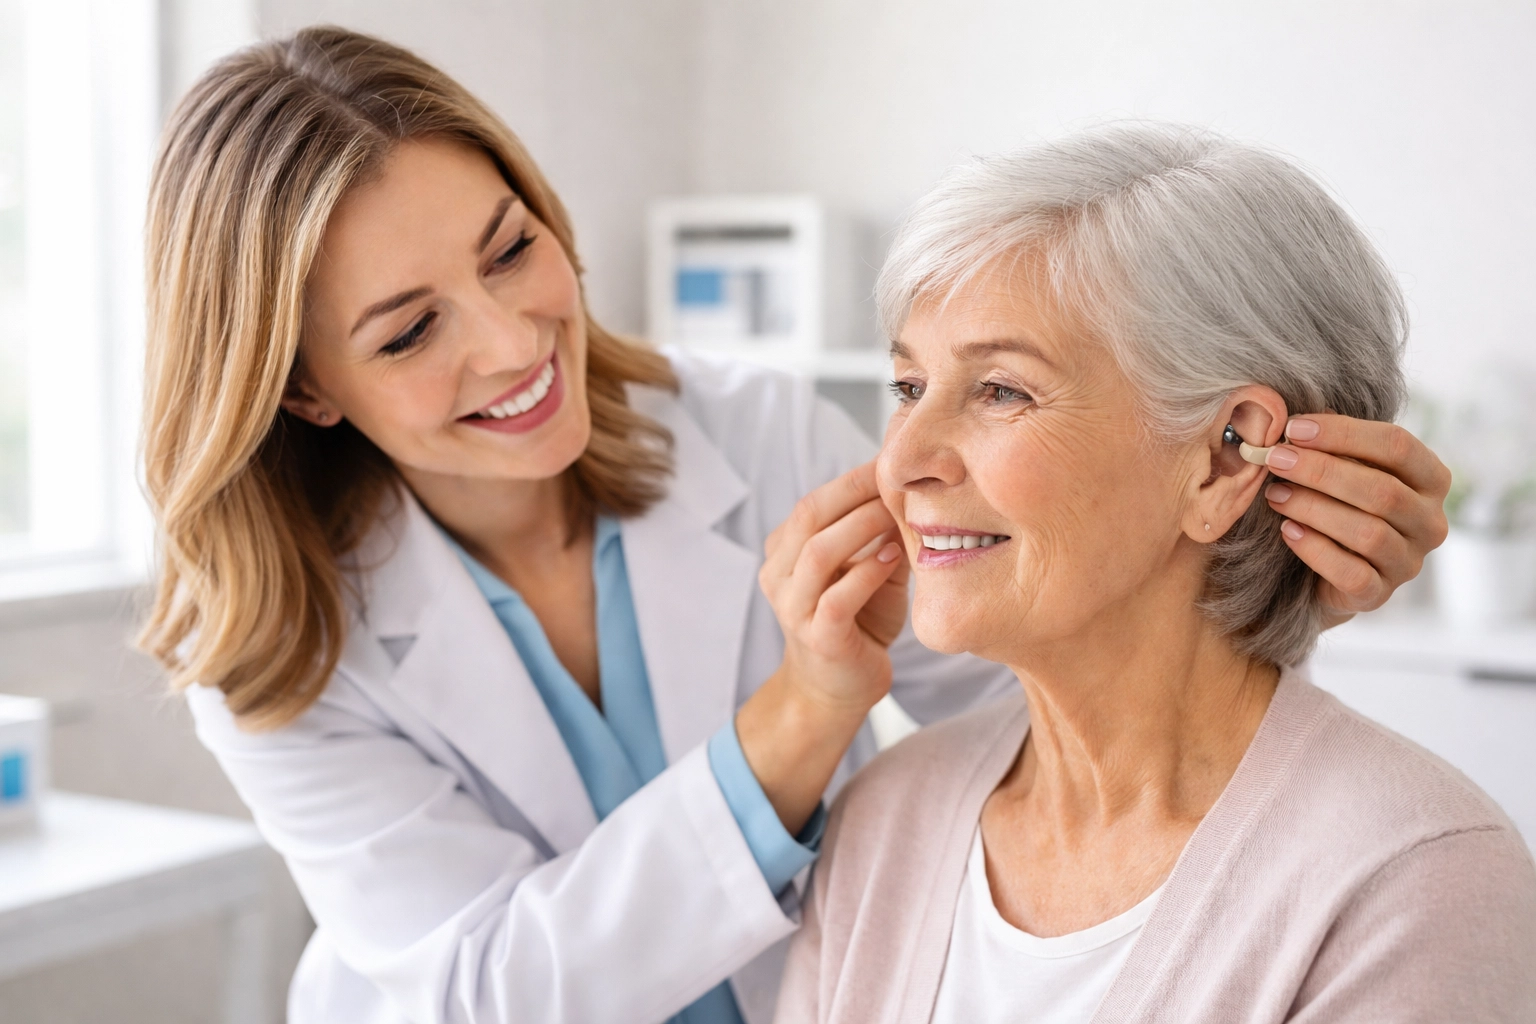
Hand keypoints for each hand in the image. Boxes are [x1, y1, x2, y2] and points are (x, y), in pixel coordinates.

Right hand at [735, 462, 907, 834]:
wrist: (836, 689)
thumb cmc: (857, 621)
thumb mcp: (868, 569)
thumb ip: (881, 534)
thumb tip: (914, 486)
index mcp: (784, 552)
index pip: (813, 502)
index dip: (853, 479)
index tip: (895, 462)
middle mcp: (778, 575)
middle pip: (809, 516)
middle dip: (856, 492)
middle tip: (900, 480)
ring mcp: (793, 608)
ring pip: (818, 552)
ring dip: (862, 527)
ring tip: (897, 515)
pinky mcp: (818, 637)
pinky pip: (837, 597)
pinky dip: (867, 572)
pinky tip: (894, 558)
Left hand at [1261, 415, 1450, 622]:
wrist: (1329, 572)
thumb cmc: (1340, 505)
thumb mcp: (1344, 470)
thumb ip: (1333, 446)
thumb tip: (1297, 424)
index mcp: (1431, 479)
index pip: (1398, 446)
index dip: (1344, 433)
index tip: (1294, 428)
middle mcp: (1430, 521)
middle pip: (1382, 490)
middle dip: (1321, 470)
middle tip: (1275, 459)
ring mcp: (1409, 561)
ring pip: (1367, 532)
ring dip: (1313, 508)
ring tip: (1274, 494)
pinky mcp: (1380, 593)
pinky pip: (1352, 573)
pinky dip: (1315, 549)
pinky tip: (1287, 531)